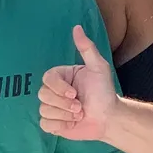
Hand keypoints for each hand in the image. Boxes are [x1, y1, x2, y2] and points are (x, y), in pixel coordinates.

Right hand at [38, 26, 117, 142]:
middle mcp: (55, 90)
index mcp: (62, 76)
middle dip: (63, 104)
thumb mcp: (98, 67)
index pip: (47, 78)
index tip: (74, 94)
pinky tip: (72, 124)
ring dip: (64, 115)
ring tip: (79, 115)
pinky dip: (60, 125)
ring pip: (44, 110)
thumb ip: (87, 48)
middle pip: (42, 95)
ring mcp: (53, 107)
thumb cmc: (104, 92)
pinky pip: (45, 124)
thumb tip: (77, 27)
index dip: (58, 88)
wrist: (109, 118)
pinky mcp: (53, 123)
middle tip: (80, 107)